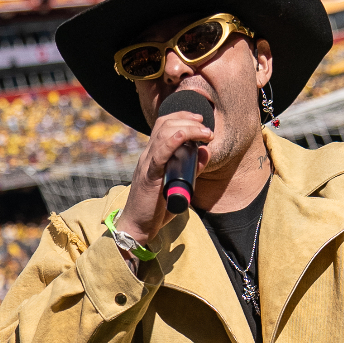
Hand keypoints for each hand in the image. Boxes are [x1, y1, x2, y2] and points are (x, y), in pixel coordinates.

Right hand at [117, 107, 212, 245]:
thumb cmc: (156, 208)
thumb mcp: (179, 184)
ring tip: (205, 132)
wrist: (137, 226)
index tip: (199, 120)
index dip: (181, 117)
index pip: (163, 125)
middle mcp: (148, 155)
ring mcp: (147, 164)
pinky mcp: (149, 176)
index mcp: (153, 155)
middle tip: (206, 127)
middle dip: (188, 119)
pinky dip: (173, 140)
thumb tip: (206, 151)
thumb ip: (191, 168)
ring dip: (187, 128)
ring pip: (163, 133)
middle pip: (165, 124)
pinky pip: (160, 152)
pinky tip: (185, 136)